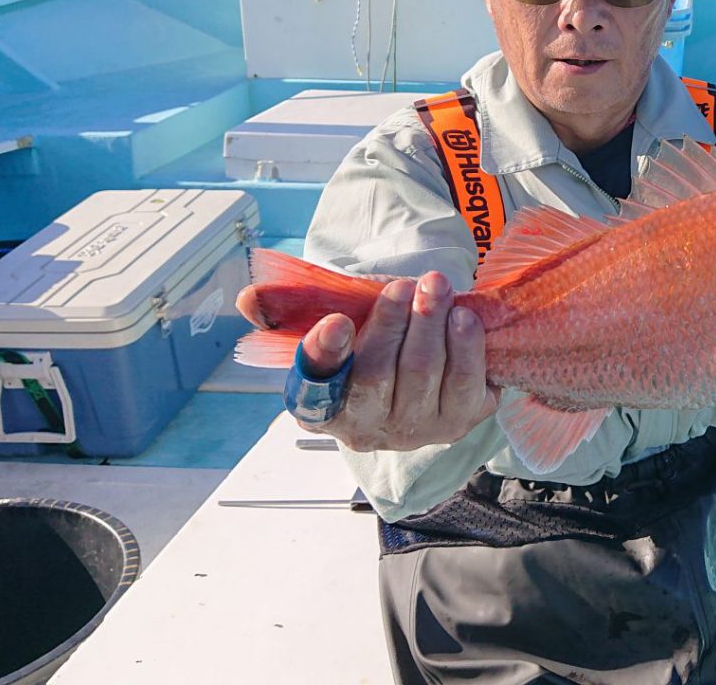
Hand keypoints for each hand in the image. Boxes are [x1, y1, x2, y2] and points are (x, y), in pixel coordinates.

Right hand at [236, 271, 498, 450]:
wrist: (421, 369)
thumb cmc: (369, 343)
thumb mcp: (330, 326)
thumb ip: (287, 310)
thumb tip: (249, 298)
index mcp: (320, 409)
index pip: (314, 387)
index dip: (324, 354)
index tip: (337, 321)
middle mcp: (366, 430)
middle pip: (378, 376)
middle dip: (393, 324)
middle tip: (405, 285)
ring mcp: (415, 431)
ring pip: (423, 375)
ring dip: (431, 325)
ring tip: (435, 286)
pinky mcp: (459, 422)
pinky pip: (466, 385)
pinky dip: (466, 348)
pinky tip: (462, 318)